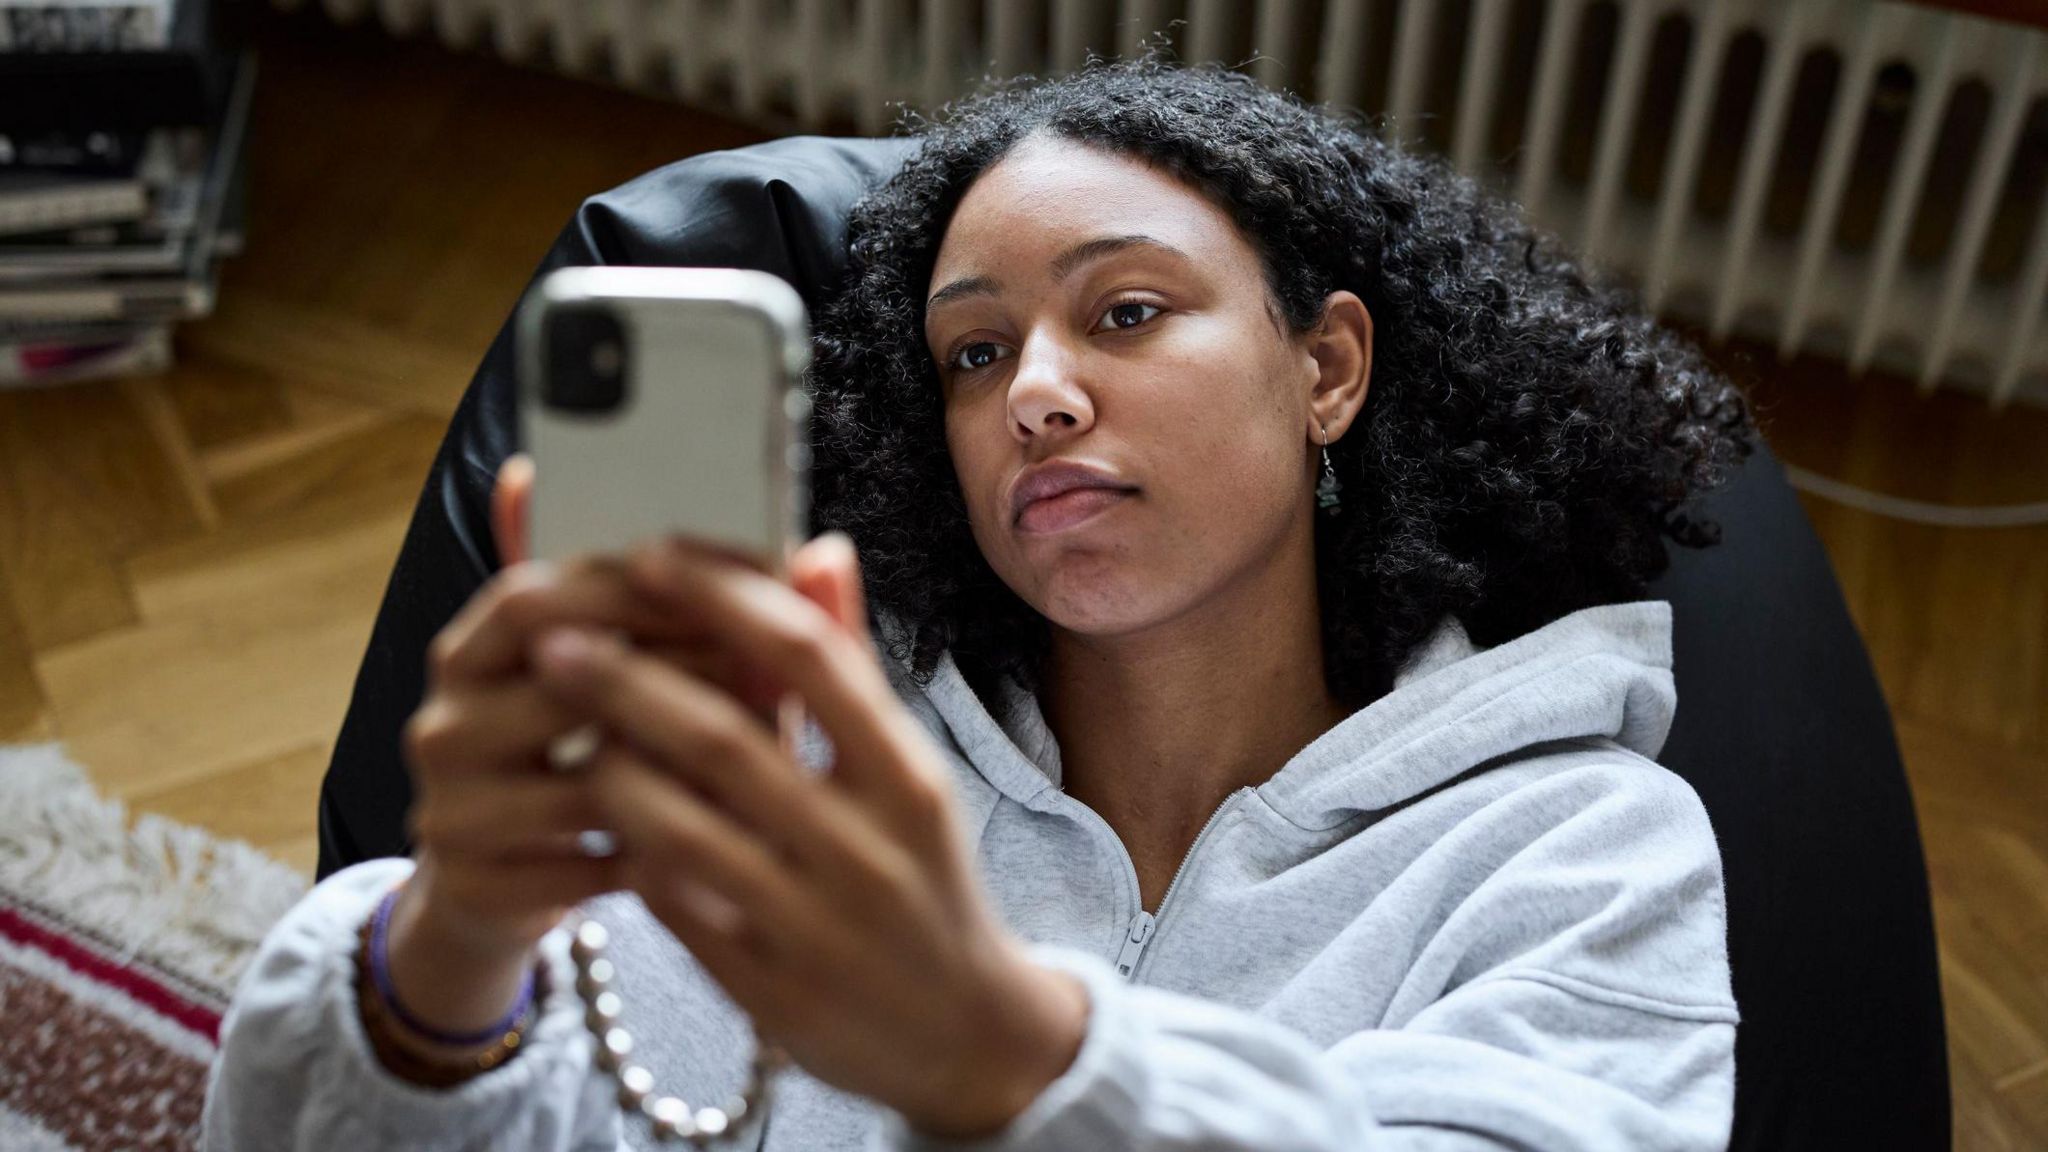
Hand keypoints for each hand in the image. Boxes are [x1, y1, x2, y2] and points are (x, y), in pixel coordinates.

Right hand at [389, 454, 779, 1041]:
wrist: (512, 884)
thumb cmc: (592, 759)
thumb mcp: (623, 682)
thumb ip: (688, 614)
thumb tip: (820, 552)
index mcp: (471, 651)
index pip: (533, 596)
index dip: (631, 591)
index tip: (733, 591)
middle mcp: (443, 723)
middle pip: (559, 684)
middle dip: (676, 677)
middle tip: (773, 680)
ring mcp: (448, 811)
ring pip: (583, 784)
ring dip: (684, 775)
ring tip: (770, 765)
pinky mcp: (474, 889)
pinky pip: (584, 870)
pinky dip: (660, 857)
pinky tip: (723, 848)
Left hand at [525, 533, 1090, 1138]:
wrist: (964, 1032)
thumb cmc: (923, 876)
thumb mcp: (910, 773)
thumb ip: (853, 667)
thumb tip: (817, 550)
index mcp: (908, 777)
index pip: (809, 657)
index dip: (720, 596)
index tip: (648, 555)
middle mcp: (868, 848)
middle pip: (725, 739)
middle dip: (626, 680)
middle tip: (554, 639)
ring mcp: (815, 926)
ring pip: (679, 829)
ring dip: (612, 770)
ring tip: (573, 733)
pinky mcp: (768, 990)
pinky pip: (671, 906)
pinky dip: (630, 852)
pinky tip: (605, 819)